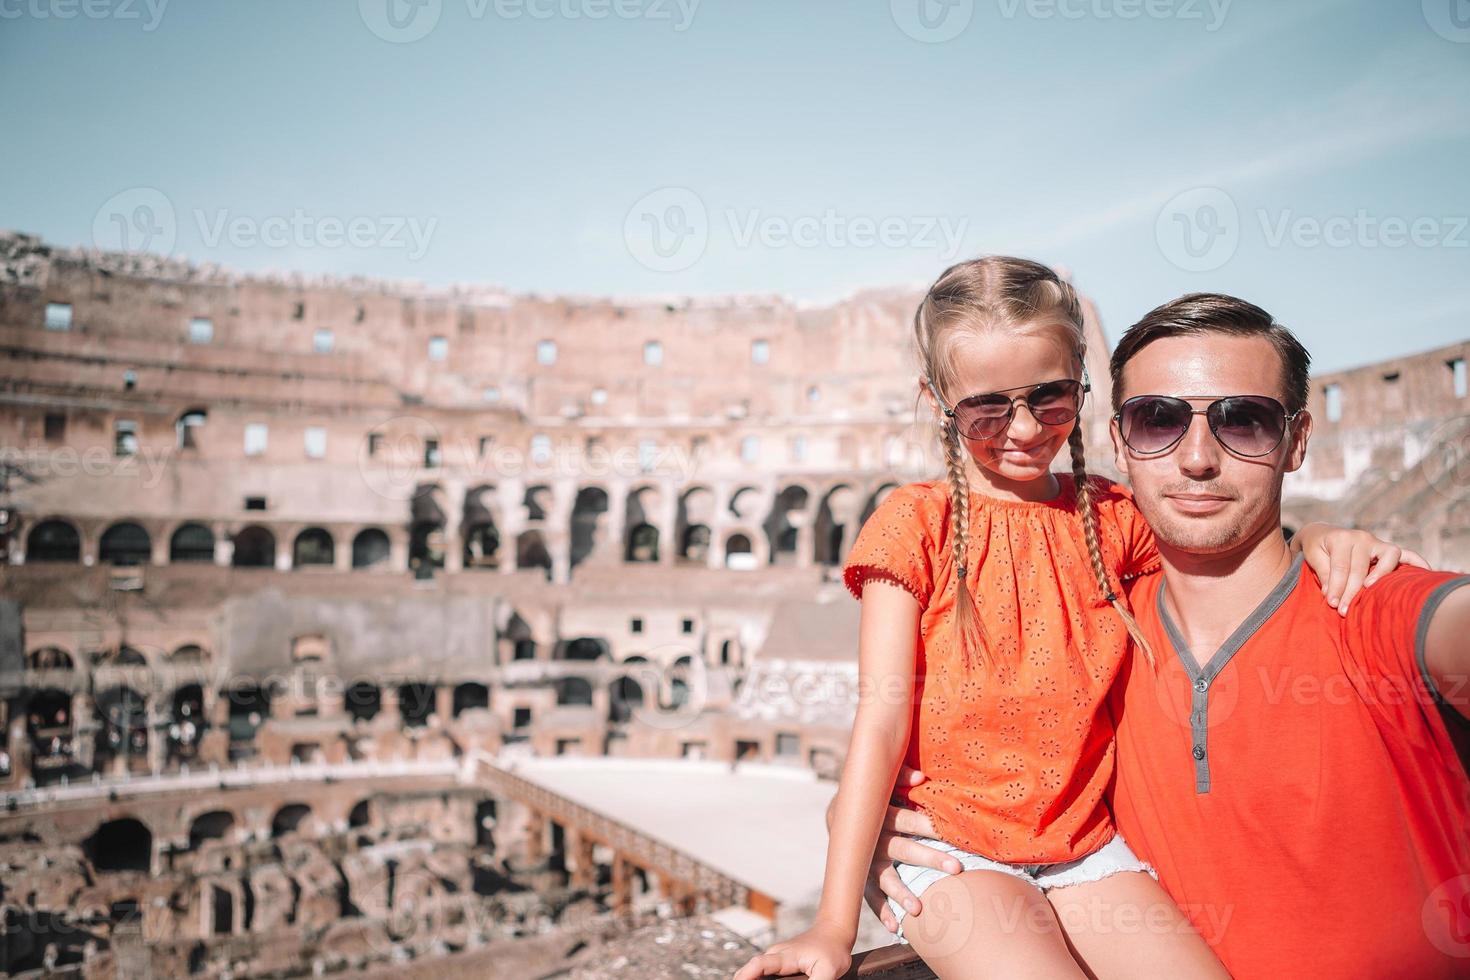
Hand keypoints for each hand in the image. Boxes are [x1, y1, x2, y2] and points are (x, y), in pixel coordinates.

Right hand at [731, 919, 853, 979]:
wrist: (834, 931)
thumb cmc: (832, 949)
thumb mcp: (828, 971)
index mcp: (785, 956)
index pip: (758, 965)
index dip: (745, 976)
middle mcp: (776, 954)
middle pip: (751, 969)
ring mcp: (776, 957)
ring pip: (755, 970)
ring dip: (749, 979)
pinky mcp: (780, 961)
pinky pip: (762, 971)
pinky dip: (757, 978)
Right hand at [826, 766, 958, 931]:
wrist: (838, 811)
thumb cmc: (870, 794)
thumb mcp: (879, 781)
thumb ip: (899, 776)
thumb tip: (921, 777)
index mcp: (876, 815)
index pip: (903, 819)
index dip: (925, 824)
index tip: (950, 831)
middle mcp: (869, 840)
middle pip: (900, 849)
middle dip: (929, 858)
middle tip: (956, 867)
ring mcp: (863, 862)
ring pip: (882, 878)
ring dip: (901, 893)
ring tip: (919, 909)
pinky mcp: (859, 877)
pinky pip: (869, 897)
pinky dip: (881, 912)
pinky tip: (895, 927)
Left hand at [1294, 523, 1430, 615]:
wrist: (1322, 534)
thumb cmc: (1316, 547)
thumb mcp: (1312, 555)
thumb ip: (1322, 572)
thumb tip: (1331, 593)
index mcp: (1341, 538)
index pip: (1341, 567)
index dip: (1336, 587)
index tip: (1332, 604)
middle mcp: (1362, 538)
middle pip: (1361, 568)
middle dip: (1352, 592)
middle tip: (1343, 611)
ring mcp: (1377, 542)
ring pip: (1388, 557)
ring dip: (1381, 575)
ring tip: (1371, 591)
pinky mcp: (1387, 549)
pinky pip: (1407, 554)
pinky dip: (1417, 562)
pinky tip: (1426, 573)